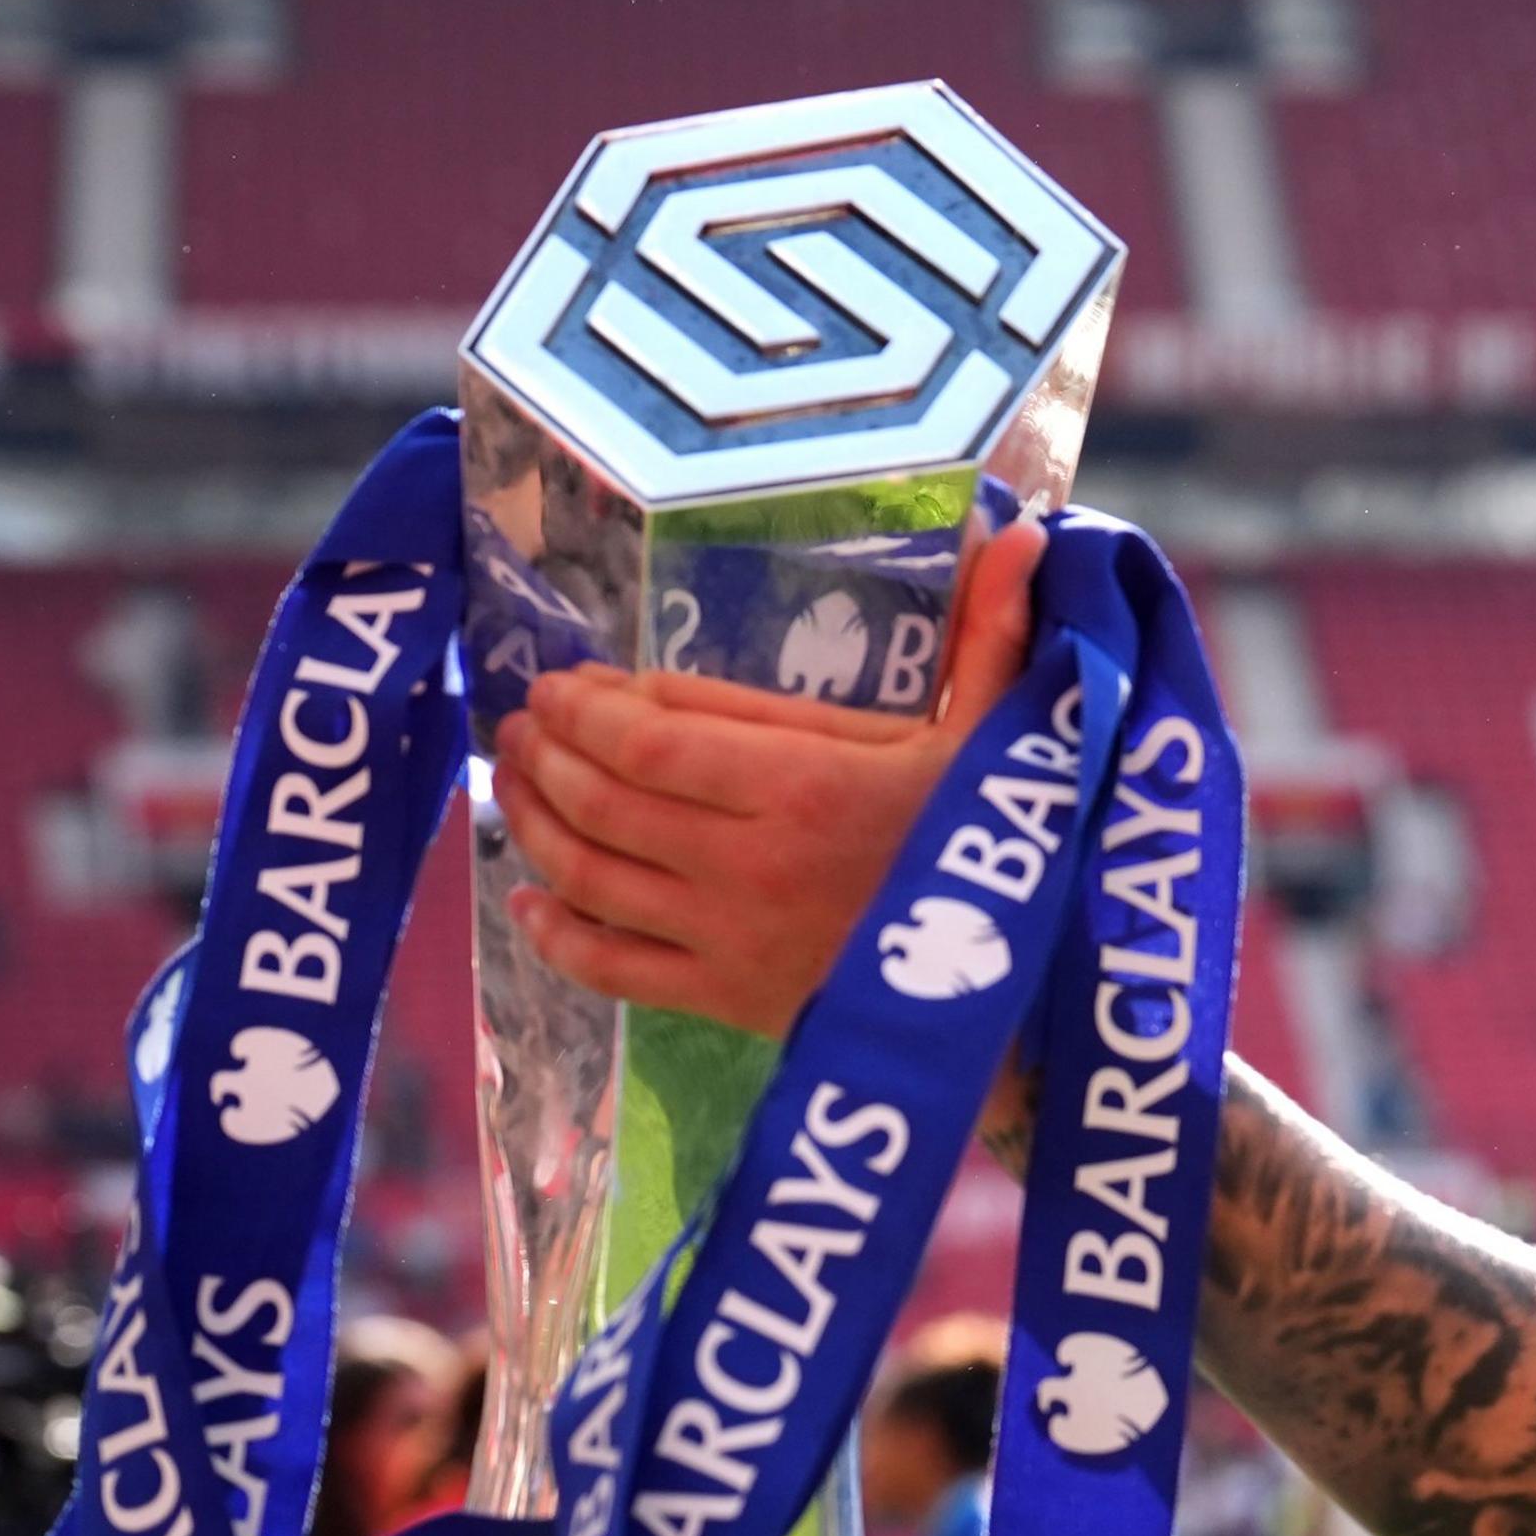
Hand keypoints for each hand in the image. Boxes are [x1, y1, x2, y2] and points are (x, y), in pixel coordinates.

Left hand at [489, 515, 1050, 1037]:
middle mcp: (747, 861)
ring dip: (534, 822)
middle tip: (519, 721)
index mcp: (805, 785)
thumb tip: (1025, 534)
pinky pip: (612, 968)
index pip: (652, 741)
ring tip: (510, 781)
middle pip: (605, 801)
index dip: (587, 711)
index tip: (561, 684)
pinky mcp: (724, 1001)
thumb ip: (990, 635)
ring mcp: (727, 937)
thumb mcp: (996, 739)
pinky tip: (527, 898)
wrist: (1009, 998)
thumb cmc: (995, 853)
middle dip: (545, 755)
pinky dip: (554, 935)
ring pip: (592, 875)